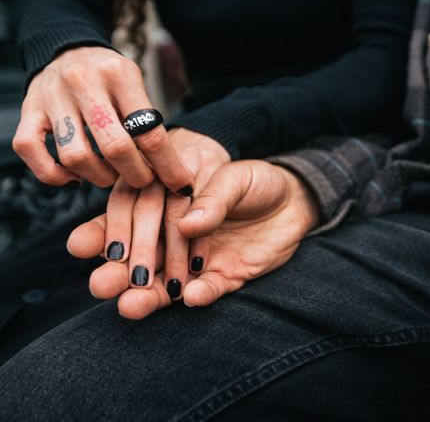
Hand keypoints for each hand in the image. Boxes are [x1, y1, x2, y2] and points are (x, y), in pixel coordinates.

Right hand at [13, 46, 193, 192]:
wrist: (69, 48)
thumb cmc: (112, 79)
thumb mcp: (137, 87)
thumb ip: (150, 125)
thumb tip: (175, 174)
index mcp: (120, 74)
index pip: (149, 131)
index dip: (168, 166)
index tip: (181, 185)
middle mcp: (84, 82)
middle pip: (115, 147)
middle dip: (136, 175)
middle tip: (143, 181)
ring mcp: (52, 95)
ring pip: (76, 156)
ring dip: (98, 178)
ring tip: (111, 176)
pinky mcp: (29, 109)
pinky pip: (30, 150)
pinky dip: (53, 174)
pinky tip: (74, 178)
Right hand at [67, 159, 319, 318]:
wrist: (292, 201)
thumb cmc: (255, 181)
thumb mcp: (236, 177)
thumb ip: (213, 197)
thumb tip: (186, 222)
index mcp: (167, 205)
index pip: (130, 219)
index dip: (107, 233)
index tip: (83, 246)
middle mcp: (175, 238)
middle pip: (140, 258)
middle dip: (119, 273)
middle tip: (101, 285)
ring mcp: (197, 262)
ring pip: (166, 283)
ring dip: (149, 296)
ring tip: (131, 307)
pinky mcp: (224, 278)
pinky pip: (209, 290)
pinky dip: (201, 295)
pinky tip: (191, 297)